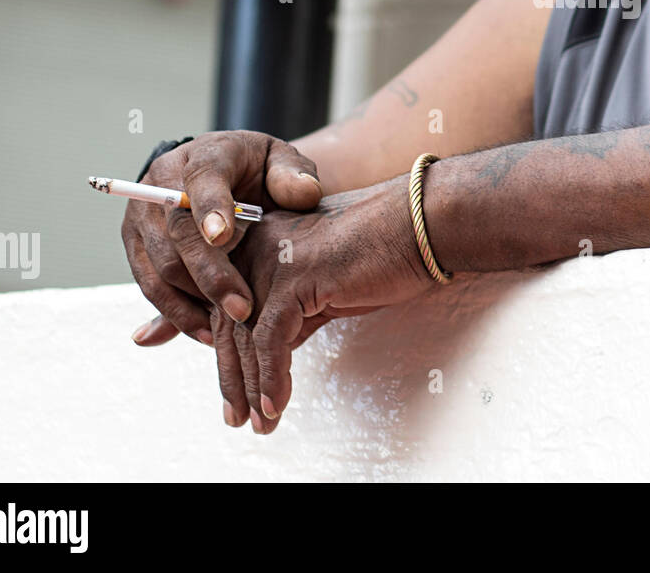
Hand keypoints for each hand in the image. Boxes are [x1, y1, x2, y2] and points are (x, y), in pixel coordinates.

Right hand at [121, 131, 322, 346]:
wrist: (229, 175)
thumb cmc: (260, 171)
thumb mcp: (284, 163)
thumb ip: (295, 176)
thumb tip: (302, 193)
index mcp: (205, 155)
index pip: (202, 178)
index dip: (210, 208)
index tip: (224, 237)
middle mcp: (162, 181)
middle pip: (176, 232)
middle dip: (208, 274)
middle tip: (241, 308)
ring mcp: (143, 215)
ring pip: (159, 265)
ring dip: (190, 301)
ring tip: (226, 328)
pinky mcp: (136, 244)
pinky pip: (149, 284)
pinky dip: (174, 312)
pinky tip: (204, 331)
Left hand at [213, 175, 437, 432]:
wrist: (422, 224)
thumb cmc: (384, 251)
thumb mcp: (324, 285)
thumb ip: (292, 310)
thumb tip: (271, 353)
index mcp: (260, 241)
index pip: (228, 308)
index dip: (228, 356)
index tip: (235, 396)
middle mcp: (256, 246)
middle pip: (227, 324)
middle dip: (234, 378)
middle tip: (238, 419)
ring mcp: (273, 260)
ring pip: (245, 337)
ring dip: (253, 388)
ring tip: (262, 424)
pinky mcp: (294, 279)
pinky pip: (271, 340)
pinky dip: (272, 378)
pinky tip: (276, 405)